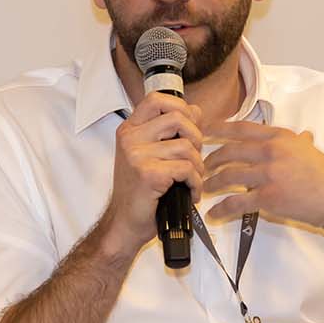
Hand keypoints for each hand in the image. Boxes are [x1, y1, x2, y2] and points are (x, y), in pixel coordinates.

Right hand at [100, 92, 204, 255]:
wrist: (125, 223)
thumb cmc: (142, 191)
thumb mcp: (153, 155)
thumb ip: (172, 132)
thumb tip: (196, 110)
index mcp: (130, 130)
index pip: (157, 99)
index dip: (181, 107)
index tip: (189, 127)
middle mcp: (130, 138)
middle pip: (178, 118)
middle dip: (196, 138)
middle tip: (193, 159)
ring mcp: (137, 155)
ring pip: (187, 148)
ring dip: (198, 167)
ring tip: (191, 180)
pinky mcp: (148, 174)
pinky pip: (187, 169)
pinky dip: (196, 184)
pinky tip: (190, 193)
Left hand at [203, 122, 323, 234]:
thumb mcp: (313, 151)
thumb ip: (301, 143)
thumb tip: (303, 137)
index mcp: (281, 137)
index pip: (241, 128)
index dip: (218, 128)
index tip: (204, 131)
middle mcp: (272, 151)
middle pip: (229, 151)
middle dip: (210, 159)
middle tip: (202, 166)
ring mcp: (269, 174)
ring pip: (228, 176)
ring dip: (212, 183)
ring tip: (205, 188)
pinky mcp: (269, 198)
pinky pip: (236, 202)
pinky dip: (222, 208)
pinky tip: (215, 213)